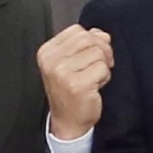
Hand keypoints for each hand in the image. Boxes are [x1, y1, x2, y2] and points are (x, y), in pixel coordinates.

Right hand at [38, 24, 114, 141]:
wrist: (68, 122)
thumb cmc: (71, 91)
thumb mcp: (70, 63)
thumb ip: (84, 44)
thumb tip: (102, 34)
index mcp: (47, 52)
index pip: (78, 30)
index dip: (92, 41)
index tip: (91, 57)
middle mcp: (51, 60)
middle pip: (89, 38)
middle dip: (102, 51)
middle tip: (99, 67)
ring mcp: (62, 72)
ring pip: (98, 52)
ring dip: (103, 66)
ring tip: (94, 79)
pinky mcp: (77, 84)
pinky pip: (103, 68)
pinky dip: (105, 77)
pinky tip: (95, 87)